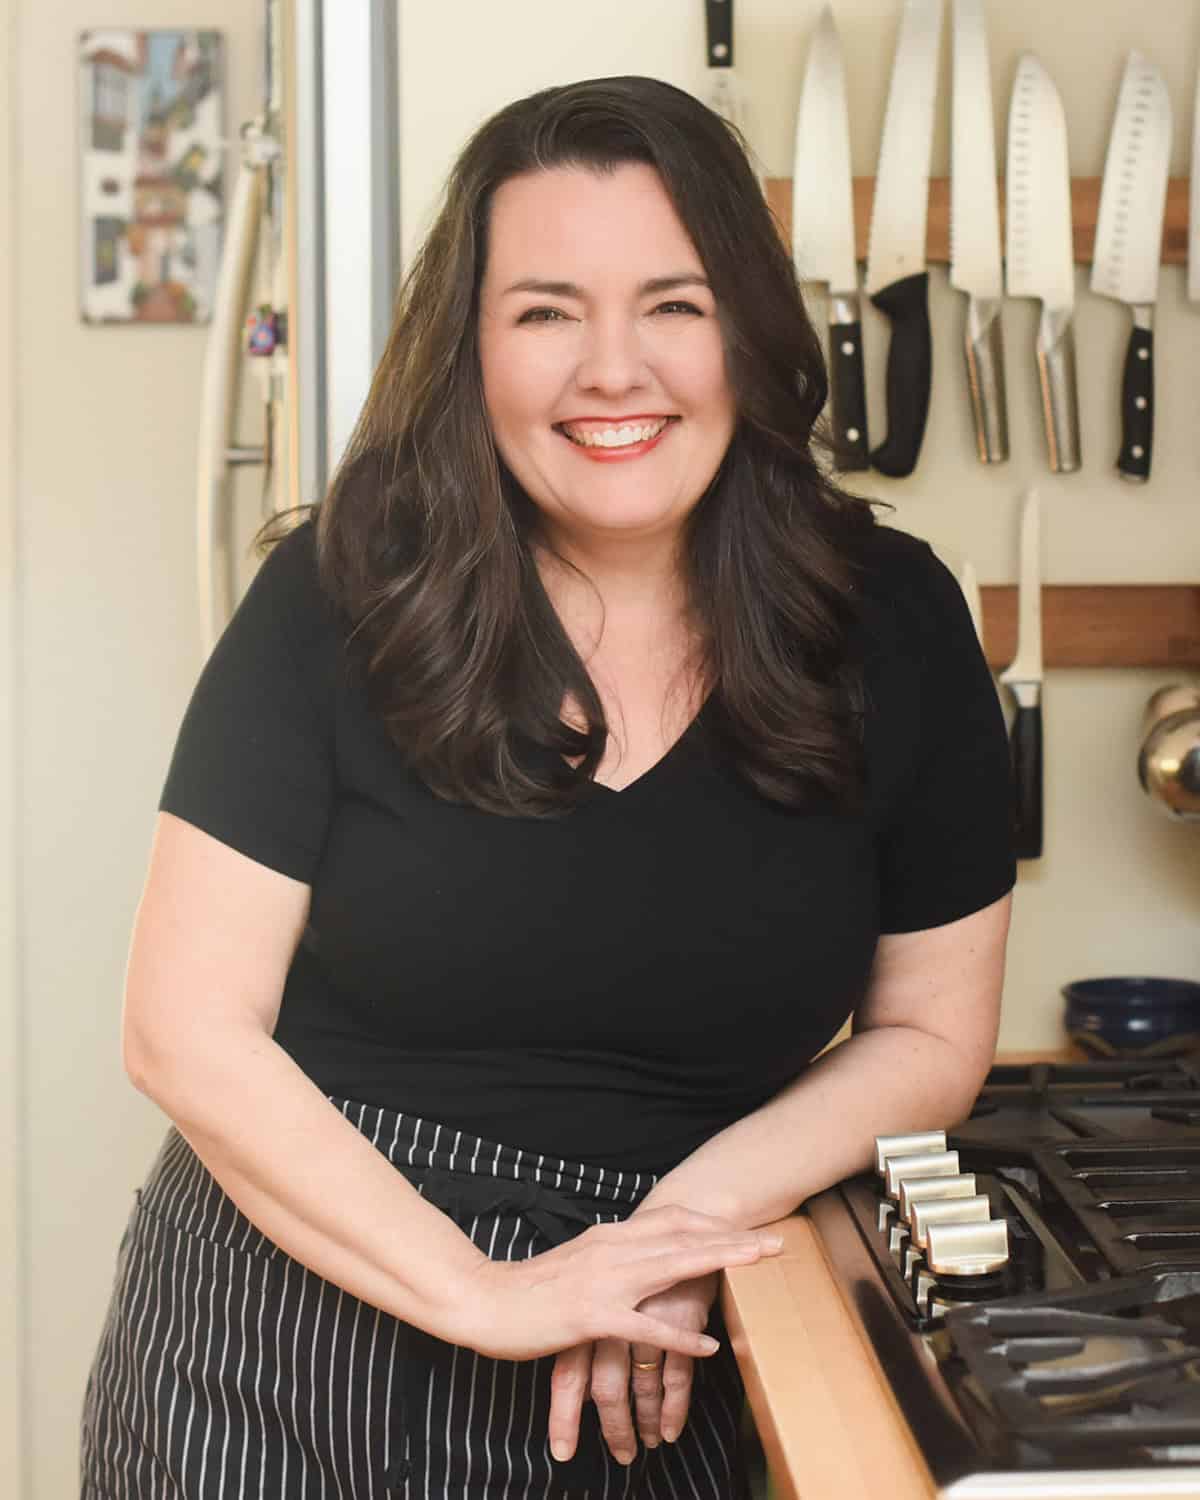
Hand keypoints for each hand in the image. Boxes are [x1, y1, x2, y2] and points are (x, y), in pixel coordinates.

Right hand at [449, 1205, 780, 1362]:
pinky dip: (679, 1334)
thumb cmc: (531, 1289)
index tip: (748, 1225)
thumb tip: (641, 1257)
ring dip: (720, 1263)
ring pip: (673, 1268)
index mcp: (610, 1237)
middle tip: (775, 1241)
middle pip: (684, 1238)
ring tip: (758, 1266)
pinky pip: (645, 1327)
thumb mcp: (579, 1263)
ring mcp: (603, 1282)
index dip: (713, 1223)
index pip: (672, 1221)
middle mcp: (612, 1250)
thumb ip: (612, 1258)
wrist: (484, 1301)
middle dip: (733, 1239)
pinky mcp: (591, 1316)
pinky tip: (708, 1347)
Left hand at [547, 1271, 719, 1465]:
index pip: (570, 1370)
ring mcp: (644, 1311)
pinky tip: (675, 1425)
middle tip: (621, 1457)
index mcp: (588, 1306)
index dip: (564, 1412)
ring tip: (652, 1445)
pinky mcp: (678, 1310)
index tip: (561, 1449)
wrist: (672, 1205)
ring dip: (648, 1420)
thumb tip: (581, 1365)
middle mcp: (612, 1311)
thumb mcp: (605, 1284)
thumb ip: (593, 1320)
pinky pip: (676, 1369)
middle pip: (604, 1384)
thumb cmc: (636, 1252)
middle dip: (612, 1426)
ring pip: (641, 1383)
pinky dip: (675, 1402)